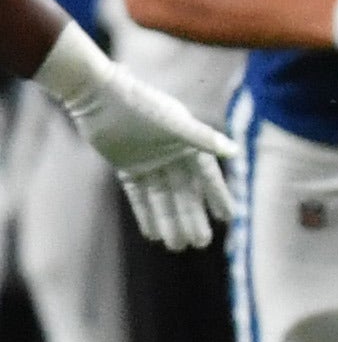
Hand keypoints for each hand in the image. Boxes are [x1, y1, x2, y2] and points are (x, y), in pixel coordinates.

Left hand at [41, 54, 237, 250]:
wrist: (98, 96)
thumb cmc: (140, 105)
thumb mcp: (174, 123)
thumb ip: (203, 139)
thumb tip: (235, 152)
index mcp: (188, 143)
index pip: (207, 176)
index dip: (218, 196)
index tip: (229, 218)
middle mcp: (172, 154)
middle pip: (185, 192)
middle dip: (193, 217)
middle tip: (201, 242)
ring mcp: (150, 162)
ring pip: (163, 197)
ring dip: (169, 220)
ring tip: (177, 245)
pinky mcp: (128, 167)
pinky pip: (139, 195)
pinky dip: (145, 213)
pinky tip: (152, 233)